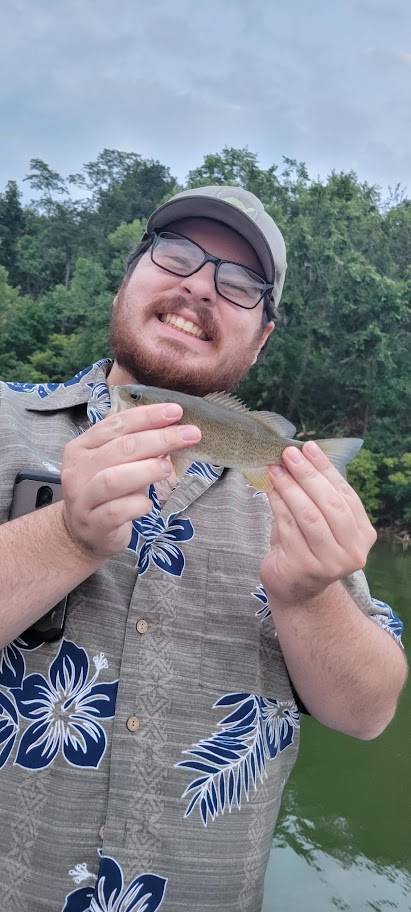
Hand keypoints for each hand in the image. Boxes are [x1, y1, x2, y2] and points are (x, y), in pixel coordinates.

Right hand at [61, 402, 200, 559]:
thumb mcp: (118, 466)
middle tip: (189, 435)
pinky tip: (148, 505)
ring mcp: (82, 498)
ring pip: (113, 479)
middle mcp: (78, 469)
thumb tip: (174, 431)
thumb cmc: (106, 494)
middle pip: (121, 448)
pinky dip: (137, 505)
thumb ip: (139, 449)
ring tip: (168, 467)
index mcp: (82, 446)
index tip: (176, 411)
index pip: (116, 424)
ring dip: (146, 470)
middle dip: (159, 438)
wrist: (83, 536)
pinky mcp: (93, 524)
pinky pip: (117, 512)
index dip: (147, 416)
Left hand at [260, 441, 376, 605]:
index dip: (326, 469)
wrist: (296, 589)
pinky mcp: (304, 569)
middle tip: (289, 455)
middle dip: (308, 476)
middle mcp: (353, 552)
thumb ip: (317, 494)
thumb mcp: (321, 520)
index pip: (346, 494)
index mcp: (363, 534)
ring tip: (275, 469)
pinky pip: (289, 529)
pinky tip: (270, 491)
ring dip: (290, 488)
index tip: (309, 447)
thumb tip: (299, 455)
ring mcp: (329, 564)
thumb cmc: (307, 546)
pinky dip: (278, 506)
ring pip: (309, 517)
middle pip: (330, 505)